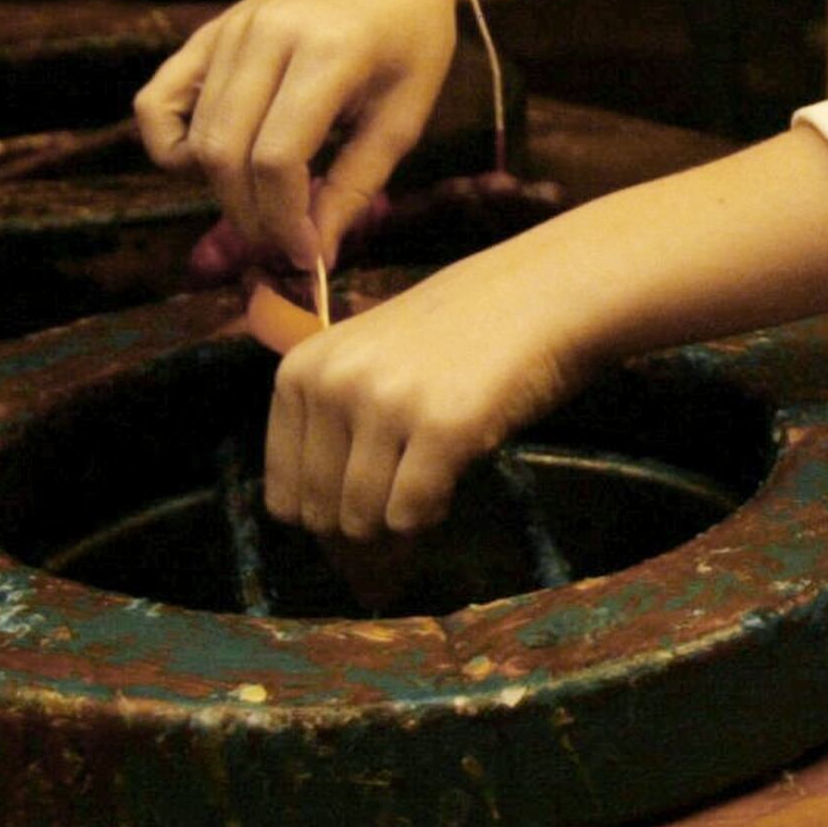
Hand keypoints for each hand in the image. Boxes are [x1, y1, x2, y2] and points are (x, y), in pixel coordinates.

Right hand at [136, 0, 459, 270]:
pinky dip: (172, 148)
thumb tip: (314, 255)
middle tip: (285, 242)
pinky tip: (215, 162)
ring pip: (196, 139)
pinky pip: (155, 103)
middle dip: (253, 217)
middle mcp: (267, 35)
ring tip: (268, 206)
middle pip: (227, 154)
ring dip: (224, 192)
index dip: (285, 221)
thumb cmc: (408, 33)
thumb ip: (356, 184)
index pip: (278, 158)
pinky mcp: (206, 34)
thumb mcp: (406, 111)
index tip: (306, 256)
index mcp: (329, 50)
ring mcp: (229, 30)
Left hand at [265, 233, 587, 535]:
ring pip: (363, 520)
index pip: (282, 495)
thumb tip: (325, 534)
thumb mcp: (370, 364)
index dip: (326, 516)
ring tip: (432, 482)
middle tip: (406, 501)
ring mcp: (385, 404)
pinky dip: (433, 512)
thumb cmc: (460, 331)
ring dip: (399, 522)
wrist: (545, 292)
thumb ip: (335, 430)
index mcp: (299, 372)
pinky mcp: (441, 427)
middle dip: (364, 527)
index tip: (367, 506)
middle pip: (320, 515)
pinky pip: (411, 514)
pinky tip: (454, 475)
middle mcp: (331, 385)